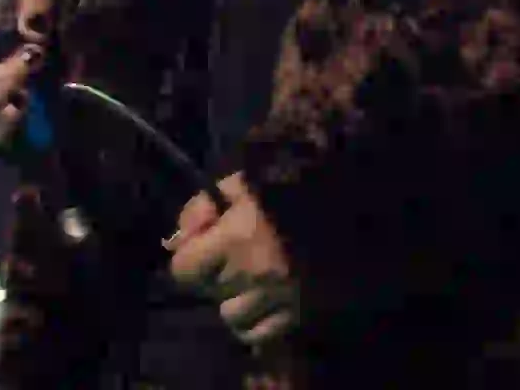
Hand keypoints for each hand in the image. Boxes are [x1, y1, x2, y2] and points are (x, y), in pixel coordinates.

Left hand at [165, 173, 298, 347]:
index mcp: (235, 238)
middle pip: (209, 292)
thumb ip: (200, 209)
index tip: (203, 247)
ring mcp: (277, 297)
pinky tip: (264, 302)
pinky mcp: (298, 312)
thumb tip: (175, 241)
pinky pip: (260, 334)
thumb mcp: (238, 184)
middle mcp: (253, 274)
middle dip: (215, 276)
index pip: (184, 270)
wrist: (344, 202)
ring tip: (250, 282)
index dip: (189, 258)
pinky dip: (256, 323)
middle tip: (233, 259)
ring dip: (235, 301)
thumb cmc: (285, 188)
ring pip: (233, 317)